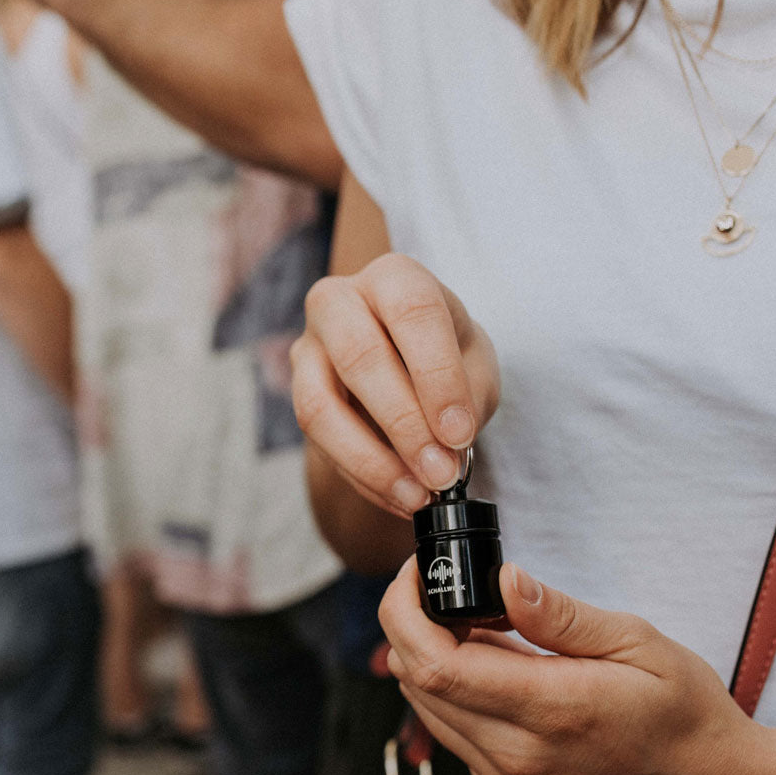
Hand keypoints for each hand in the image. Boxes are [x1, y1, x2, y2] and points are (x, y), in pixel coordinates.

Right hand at [290, 253, 499, 516]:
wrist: (412, 365)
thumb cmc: (448, 356)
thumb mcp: (477, 366)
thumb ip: (468, 401)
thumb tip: (446, 451)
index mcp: (395, 277)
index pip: (413, 312)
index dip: (437, 376)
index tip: (459, 433)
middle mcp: (340, 301)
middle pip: (359, 355)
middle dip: (404, 425)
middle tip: (441, 473)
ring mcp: (309, 347)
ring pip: (320, 406)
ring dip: (373, 461)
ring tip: (418, 494)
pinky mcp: (298, 394)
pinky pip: (319, 443)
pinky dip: (364, 478)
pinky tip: (402, 497)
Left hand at [379, 558, 775, 774]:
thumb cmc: (683, 708)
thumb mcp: (636, 641)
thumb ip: (560, 615)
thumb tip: (503, 579)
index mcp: (549, 711)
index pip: (435, 665)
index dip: (406, 611)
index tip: (417, 571)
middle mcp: (516, 758)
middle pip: (417, 684)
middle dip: (409, 625)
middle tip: (440, 585)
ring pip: (426, 709)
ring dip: (428, 657)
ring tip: (474, 621)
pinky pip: (451, 734)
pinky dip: (451, 690)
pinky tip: (490, 665)